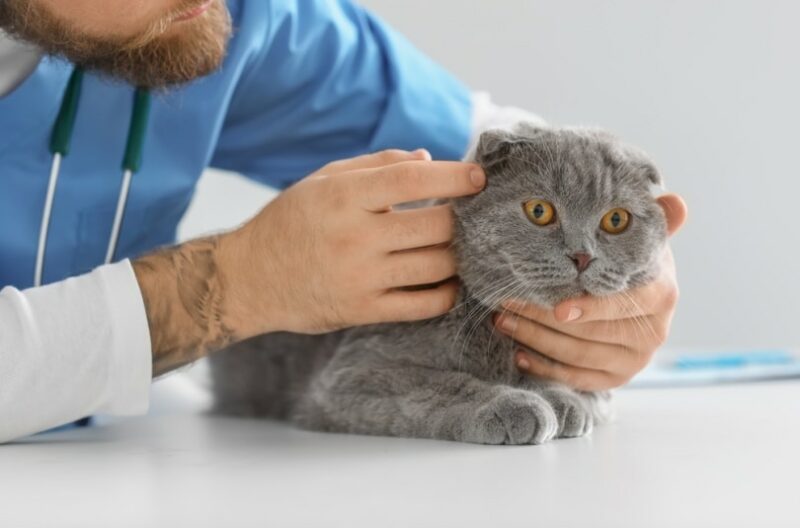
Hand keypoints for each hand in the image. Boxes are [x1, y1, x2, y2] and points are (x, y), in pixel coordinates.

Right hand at [219, 149, 485, 336]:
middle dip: (464, 218)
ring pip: (437, 265)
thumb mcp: (322, 180)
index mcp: (344, 196)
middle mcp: (355, 236)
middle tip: (472, 216)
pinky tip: (449, 279)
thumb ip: (376, 165)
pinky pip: (424, 304)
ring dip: (460, 254)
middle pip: (436, 225)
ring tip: (463, 246)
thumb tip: (428, 158)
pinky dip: (447, 292)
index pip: (413, 180)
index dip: (454, 176)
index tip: (479, 177)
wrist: (250, 279)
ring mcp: (361, 277)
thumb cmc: (290, 222)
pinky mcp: (364, 310)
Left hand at [491, 194, 687, 390]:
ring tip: (503, 320)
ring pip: (578, 356)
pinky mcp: (618, 378)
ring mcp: (636, 360)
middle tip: (507, 303)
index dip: (590, 308)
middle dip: (542, 318)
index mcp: (661, 295)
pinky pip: (577, 379)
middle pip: (590, 332)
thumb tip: (675, 201)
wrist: (639, 296)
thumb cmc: (630, 261)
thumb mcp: (642, 239)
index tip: (557, 307)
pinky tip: (519, 354)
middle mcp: (654, 333)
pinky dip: (545, 368)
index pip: (621, 304)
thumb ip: (656, 220)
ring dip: (534, 339)